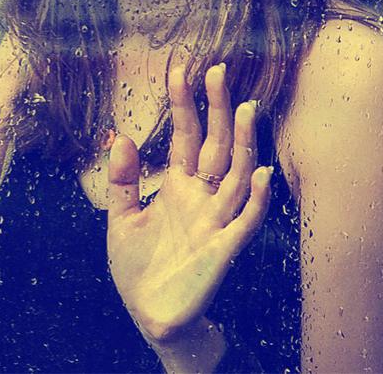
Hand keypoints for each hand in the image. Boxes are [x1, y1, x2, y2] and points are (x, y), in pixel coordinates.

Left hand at [106, 62, 272, 344]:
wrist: (150, 314)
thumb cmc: (139, 266)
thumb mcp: (121, 219)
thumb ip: (121, 180)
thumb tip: (119, 136)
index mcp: (177, 186)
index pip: (184, 135)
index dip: (183, 103)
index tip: (181, 68)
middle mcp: (201, 197)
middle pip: (215, 144)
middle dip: (216, 108)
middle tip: (217, 69)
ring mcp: (215, 221)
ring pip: (237, 175)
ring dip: (243, 144)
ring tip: (245, 108)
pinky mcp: (223, 250)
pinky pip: (246, 221)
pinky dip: (256, 199)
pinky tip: (262, 174)